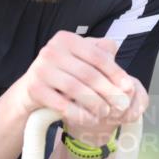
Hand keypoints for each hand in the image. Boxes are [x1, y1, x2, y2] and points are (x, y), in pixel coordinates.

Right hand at [14, 31, 148, 144]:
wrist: (30, 90)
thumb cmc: (63, 74)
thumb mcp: (80, 60)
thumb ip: (101, 58)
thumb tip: (125, 75)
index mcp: (66, 39)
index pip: (97, 56)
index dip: (115, 72)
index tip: (128, 87)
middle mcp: (51, 50)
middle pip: (88, 73)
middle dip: (108, 91)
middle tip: (122, 105)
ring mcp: (40, 68)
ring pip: (76, 88)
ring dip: (95, 103)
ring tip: (106, 113)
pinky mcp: (34, 88)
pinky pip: (61, 103)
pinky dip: (78, 113)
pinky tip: (90, 119)